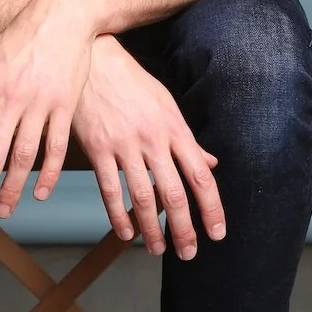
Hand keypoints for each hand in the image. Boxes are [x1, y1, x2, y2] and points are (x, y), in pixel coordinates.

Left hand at [0, 0, 95, 224]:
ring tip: (3, 211)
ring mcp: (40, 103)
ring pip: (23, 157)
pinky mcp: (65, 106)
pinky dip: (48, 174)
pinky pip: (56, 148)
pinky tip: (39, 194)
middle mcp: (9, 99)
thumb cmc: (18, 42)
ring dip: (12, 189)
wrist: (62, 17)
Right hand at [69, 34, 225, 261]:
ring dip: (153, 229)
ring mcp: (124, 144)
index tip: (217, 232)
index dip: (211, 208)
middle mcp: (153, 140)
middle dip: (185, 228)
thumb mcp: (166, 104)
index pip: (200, 176)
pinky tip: (126, 233)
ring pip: (143, 196)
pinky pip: (110, 189)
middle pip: (175, 193)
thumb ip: (187, 139)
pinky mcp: (98, 148)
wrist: (93, 59)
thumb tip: (211, 164)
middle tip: (189, 253)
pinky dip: (118, 214)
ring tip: (159, 249)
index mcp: (174, 129)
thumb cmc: (132, 82)